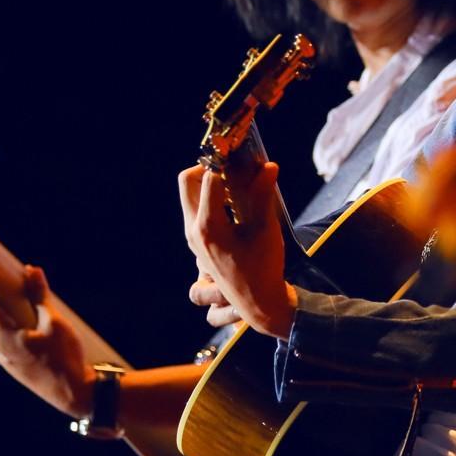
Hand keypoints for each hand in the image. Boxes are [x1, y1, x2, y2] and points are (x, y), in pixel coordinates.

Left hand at [0, 264, 91, 417]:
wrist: (75, 394)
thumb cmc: (65, 359)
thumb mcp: (55, 322)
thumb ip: (40, 295)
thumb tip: (32, 272)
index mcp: (1, 337)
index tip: (11, 276)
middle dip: (8, 297)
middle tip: (28, 288)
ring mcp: (4, 359)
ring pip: (2, 326)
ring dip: (16, 312)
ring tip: (38, 307)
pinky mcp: (14, 365)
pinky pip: (10, 339)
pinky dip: (20, 327)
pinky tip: (40, 326)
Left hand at [179, 162, 296, 336]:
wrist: (257, 302)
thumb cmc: (262, 267)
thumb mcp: (265, 229)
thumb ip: (262, 195)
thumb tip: (268, 166)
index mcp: (208, 226)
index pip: (208, 178)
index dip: (226, 161)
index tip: (243, 154)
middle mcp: (193, 229)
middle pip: (187, 181)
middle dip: (210, 168)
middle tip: (236, 167)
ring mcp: (193, 236)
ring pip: (191, 195)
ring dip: (212, 183)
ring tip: (241, 186)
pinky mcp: (199, 242)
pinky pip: (198, 209)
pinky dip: (213, 199)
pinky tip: (238, 205)